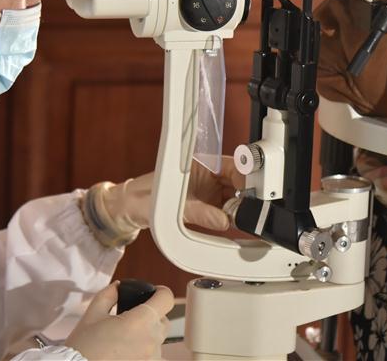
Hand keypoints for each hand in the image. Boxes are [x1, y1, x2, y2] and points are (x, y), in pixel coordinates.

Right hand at [65, 281, 172, 359]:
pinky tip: (127, 353)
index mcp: (141, 320)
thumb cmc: (83, 347)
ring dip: (147, 336)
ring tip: (125, 341)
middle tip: (131, 320)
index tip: (154, 293)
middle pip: (163, 320)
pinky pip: (153, 357)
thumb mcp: (92, 314)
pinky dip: (144, 353)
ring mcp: (152, 358)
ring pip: (158, 340)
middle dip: (151, 316)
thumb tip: (118, 286)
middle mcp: (152, 340)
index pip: (167, 298)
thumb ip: (109, 295)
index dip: (160, 292)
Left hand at [102, 156, 244, 231]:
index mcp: (201, 163)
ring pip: (235, 197)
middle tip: (250, 209)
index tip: (254, 189)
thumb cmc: (145, 196)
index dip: (246, 175)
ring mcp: (209, 190)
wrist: (132, 209)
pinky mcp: (208, 205)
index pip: (232, 165)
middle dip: (247, 194)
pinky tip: (233, 222)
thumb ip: (198, 212)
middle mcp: (208, 175)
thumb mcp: (171, 206)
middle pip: (238, 182)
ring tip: (241, 217)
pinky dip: (232, 217)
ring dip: (240, 207)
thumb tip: (222, 221)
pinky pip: (226, 210)